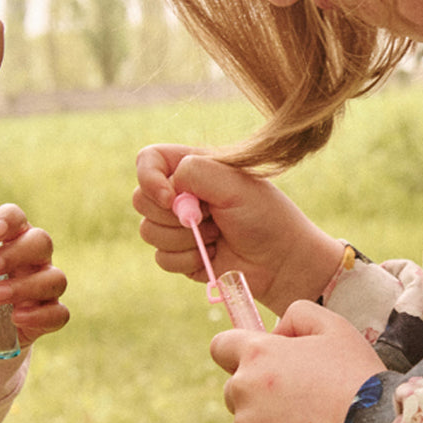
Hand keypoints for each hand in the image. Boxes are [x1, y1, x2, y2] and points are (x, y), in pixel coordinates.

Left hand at [0, 204, 68, 347]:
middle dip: (15, 254)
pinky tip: (16, 318)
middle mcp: (29, 259)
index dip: (8, 221)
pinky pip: (58, 314)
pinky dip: (40, 316)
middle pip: (41, 243)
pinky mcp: (44, 317)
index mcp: (6, 238)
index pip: (16, 218)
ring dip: (26, 287)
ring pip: (54, 279)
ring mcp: (40, 288)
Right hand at [134, 144, 344, 313]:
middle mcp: (180, 194)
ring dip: (184, 239)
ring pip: (148, 232)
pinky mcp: (179, 254)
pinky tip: (213, 255)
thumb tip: (167, 190)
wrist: (281, 262)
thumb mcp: (234, 184)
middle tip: (210, 217)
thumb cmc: (265, 217)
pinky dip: (187, 260)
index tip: (170, 197)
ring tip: (217, 236)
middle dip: (173, 215)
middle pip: (141, 199)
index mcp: (192, 167)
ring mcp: (178, 225)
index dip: (149, 179)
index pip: (147, 161)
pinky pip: (161, 258)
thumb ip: (196, 172)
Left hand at [210, 302, 383, 422]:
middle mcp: (242, 389)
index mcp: (256, 354)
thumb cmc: (357, 376)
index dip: (239, 352)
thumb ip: (297, 315)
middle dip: (259, 390)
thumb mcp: (334, 327)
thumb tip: (275, 331)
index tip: (261, 362)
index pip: (220, 347)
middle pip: (235, 388)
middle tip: (302, 399)